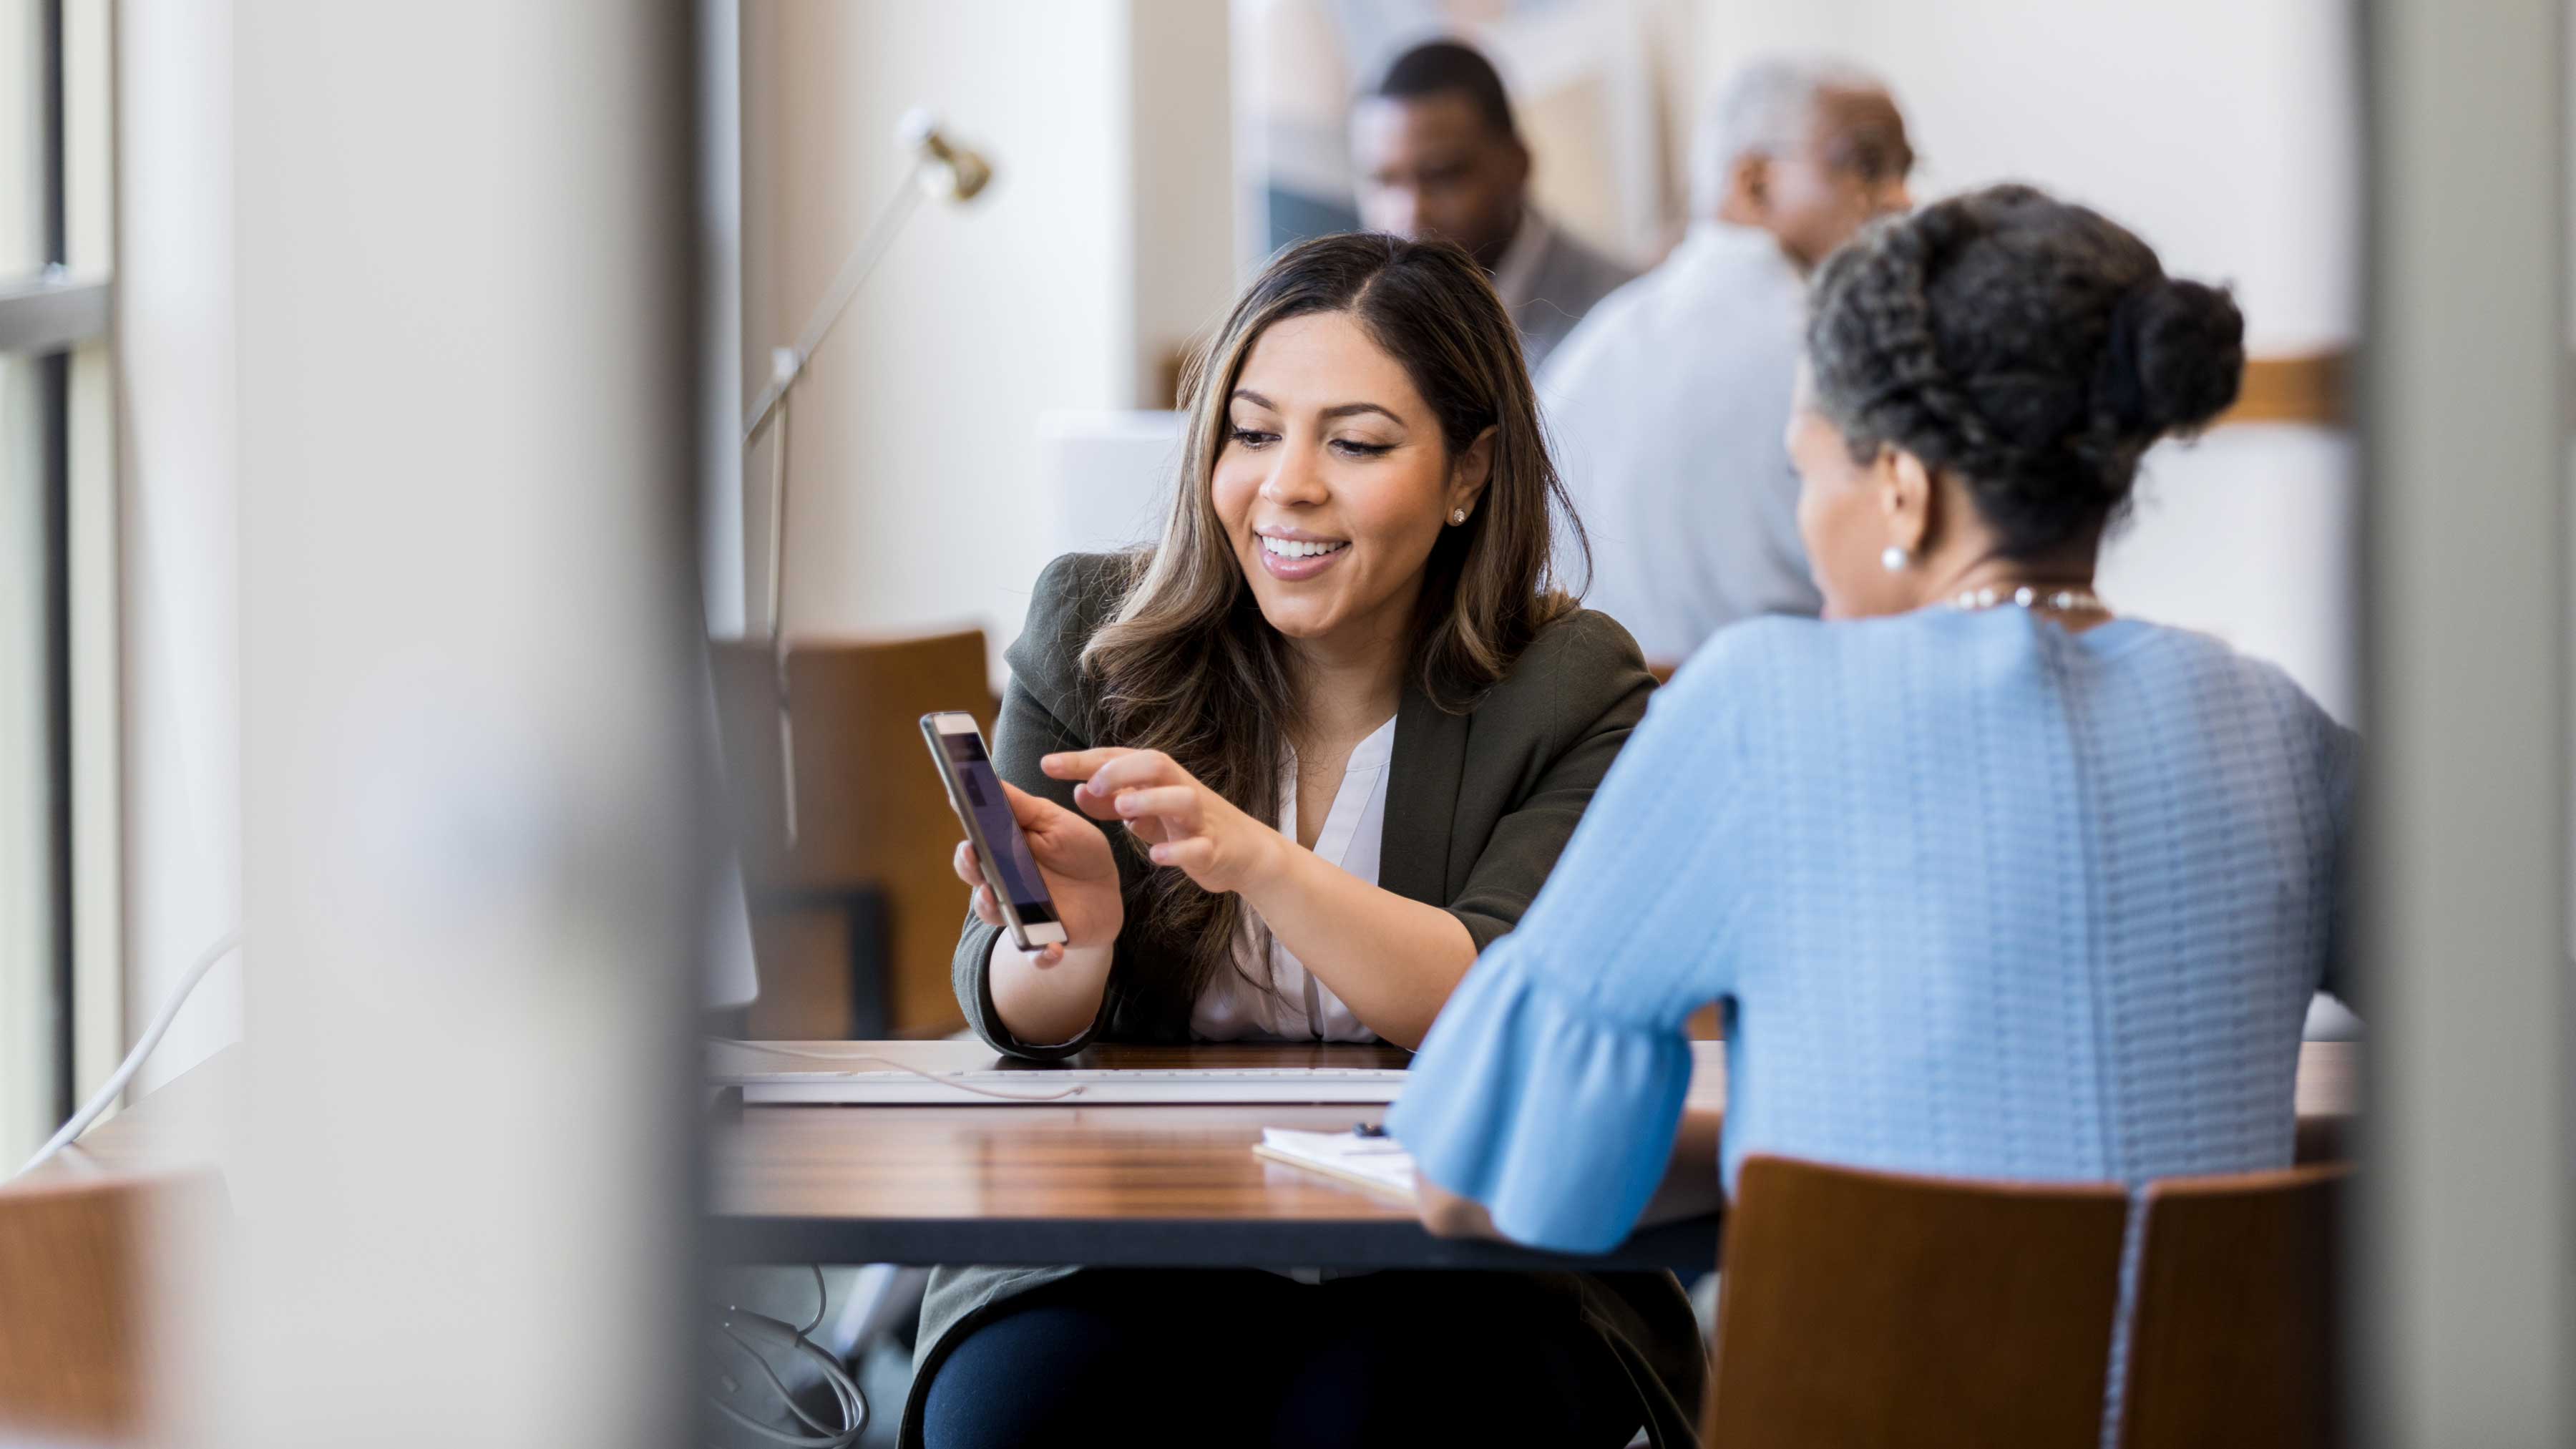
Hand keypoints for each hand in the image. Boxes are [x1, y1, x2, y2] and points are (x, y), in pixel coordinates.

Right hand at [950, 779, 1123, 961]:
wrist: (1105, 891)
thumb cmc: (1074, 850)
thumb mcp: (1054, 822)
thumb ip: (1022, 807)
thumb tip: (986, 779)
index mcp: (1002, 853)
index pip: (974, 845)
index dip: (967, 832)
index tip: (959, 813)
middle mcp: (1002, 885)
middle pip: (975, 879)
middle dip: (970, 868)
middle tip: (973, 854)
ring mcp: (1020, 914)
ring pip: (995, 916)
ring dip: (992, 908)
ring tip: (993, 895)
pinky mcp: (1044, 940)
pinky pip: (1036, 954)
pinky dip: (1041, 956)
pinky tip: (1052, 950)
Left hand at [1042, 747, 1285, 896]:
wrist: (1245, 853)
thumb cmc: (1189, 826)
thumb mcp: (1147, 811)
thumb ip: (1113, 801)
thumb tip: (1078, 790)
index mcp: (1161, 779)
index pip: (1119, 759)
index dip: (1084, 760)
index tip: (1048, 764)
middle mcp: (1181, 790)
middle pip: (1156, 764)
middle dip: (1122, 769)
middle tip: (1091, 783)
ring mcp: (1200, 820)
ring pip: (1183, 799)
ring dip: (1152, 800)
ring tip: (1123, 809)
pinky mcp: (1215, 849)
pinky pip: (1199, 847)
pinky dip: (1178, 851)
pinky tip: (1156, 857)